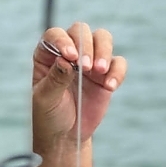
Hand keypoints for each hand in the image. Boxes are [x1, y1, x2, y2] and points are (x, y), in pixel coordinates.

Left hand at [32, 22, 126, 150]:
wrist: (66, 135)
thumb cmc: (50, 114)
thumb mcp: (47, 99)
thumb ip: (55, 79)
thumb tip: (66, 60)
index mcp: (47, 55)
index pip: (54, 36)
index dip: (63, 40)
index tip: (70, 56)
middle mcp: (68, 53)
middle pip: (80, 31)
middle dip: (86, 45)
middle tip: (85, 68)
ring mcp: (89, 61)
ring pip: (102, 39)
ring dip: (104, 51)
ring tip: (100, 71)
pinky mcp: (106, 74)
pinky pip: (118, 63)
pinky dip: (117, 71)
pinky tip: (110, 86)